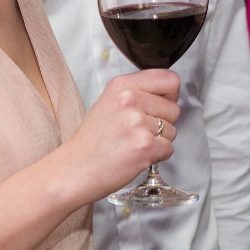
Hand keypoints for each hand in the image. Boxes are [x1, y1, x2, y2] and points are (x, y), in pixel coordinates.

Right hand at [61, 70, 181, 201]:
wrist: (75, 169)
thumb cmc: (93, 140)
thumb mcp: (110, 101)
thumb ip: (138, 92)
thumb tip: (169, 94)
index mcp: (122, 84)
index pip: (170, 79)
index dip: (169, 96)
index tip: (158, 106)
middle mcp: (130, 99)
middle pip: (174, 108)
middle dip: (162, 122)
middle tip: (137, 131)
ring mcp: (137, 122)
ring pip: (172, 130)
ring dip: (158, 141)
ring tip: (133, 143)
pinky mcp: (144, 145)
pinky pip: (169, 148)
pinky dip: (157, 156)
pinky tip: (136, 155)